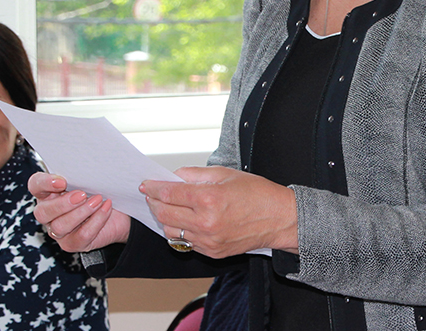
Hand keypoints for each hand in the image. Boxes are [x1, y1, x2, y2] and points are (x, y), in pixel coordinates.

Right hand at [29, 172, 130, 252]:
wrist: (117, 214)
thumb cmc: (97, 192)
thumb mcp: (88, 180)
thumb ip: (80, 174)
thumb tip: (84, 167)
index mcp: (47, 193)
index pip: (35, 185)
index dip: (44, 183)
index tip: (62, 181)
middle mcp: (48, 214)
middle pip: (42, 212)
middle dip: (63, 204)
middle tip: (83, 194)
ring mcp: (58, 231)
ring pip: (60, 226)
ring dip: (82, 212)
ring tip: (98, 200)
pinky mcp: (72, 243)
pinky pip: (81, 236)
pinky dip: (96, 221)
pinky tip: (105, 208)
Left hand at [141, 166, 297, 258]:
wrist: (279, 219)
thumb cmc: (257, 193)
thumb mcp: (225, 174)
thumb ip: (195, 174)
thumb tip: (174, 176)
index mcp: (209, 199)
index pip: (169, 193)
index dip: (153, 188)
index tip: (146, 184)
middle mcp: (206, 222)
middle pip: (164, 214)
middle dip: (154, 203)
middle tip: (152, 194)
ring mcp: (208, 241)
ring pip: (171, 232)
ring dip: (164, 219)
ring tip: (167, 207)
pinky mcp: (212, 252)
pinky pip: (186, 243)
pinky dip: (180, 231)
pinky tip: (183, 220)